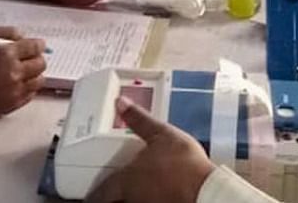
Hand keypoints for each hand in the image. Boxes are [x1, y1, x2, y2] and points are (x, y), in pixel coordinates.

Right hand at [0, 26, 45, 115]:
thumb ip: (7, 32)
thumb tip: (25, 37)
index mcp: (6, 53)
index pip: (36, 47)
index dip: (38, 45)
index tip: (38, 45)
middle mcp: (13, 72)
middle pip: (40, 64)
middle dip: (36, 59)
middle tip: (29, 58)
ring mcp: (13, 90)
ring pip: (39, 80)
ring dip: (34, 74)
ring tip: (24, 72)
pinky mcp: (11, 104)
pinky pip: (31, 95)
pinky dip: (27, 88)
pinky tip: (18, 84)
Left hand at [86, 97, 214, 202]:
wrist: (206, 189)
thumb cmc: (184, 164)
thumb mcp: (161, 134)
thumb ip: (139, 119)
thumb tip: (121, 103)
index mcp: (127, 179)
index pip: (102, 191)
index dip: (96, 193)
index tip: (92, 194)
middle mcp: (134, 197)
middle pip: (114, 201)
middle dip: (113, 197)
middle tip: (112, 192)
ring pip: (133, 202)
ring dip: (132, 197)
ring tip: (137, 190)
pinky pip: (152, 201)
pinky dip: (151, 197)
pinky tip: (159, 194)